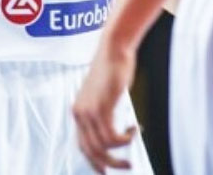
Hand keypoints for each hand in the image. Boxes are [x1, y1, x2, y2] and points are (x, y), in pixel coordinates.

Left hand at [73, 42, 137, 172]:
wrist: (114, 49)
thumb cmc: (113, 70)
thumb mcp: (105, 96)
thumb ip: (105, 113)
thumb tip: (117, 135)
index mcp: (78, 111)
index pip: (82, 145)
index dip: (93, 161)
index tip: (104, 171)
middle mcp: (80, 113)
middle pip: (91, 150)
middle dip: (109, 163)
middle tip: (126, 166)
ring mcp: (89, 111)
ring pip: (103, 146)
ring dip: (122, 150)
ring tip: (134, 140)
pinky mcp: (102, 107)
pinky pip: (113, 136)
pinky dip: (126, 138)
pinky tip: (134, 129)